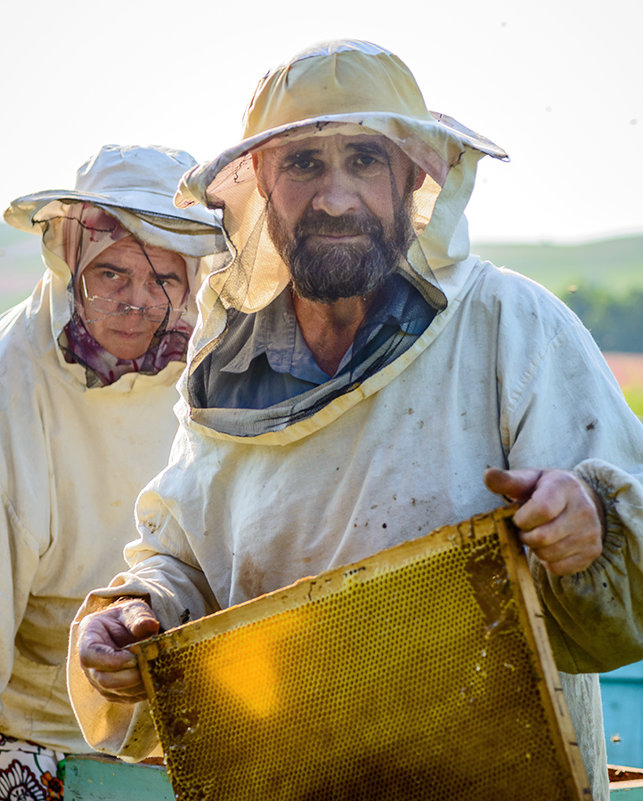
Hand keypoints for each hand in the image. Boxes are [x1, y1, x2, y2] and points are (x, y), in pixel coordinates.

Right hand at [77, 598, 159, 702]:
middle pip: (102, 679)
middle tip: (148, 668)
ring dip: (137, 686)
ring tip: (156, 673)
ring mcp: (99, 679)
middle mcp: (90, 663)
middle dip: (127, 677)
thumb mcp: (134, 610)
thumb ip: (139, 617)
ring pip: (114, 691)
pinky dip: (140, 692)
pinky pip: (125, 698)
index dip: (110, 661)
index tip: (133, 659)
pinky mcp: (112, 690)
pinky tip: (155, 680)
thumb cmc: (128, 617)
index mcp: (89, 638)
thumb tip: (150, 625)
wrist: (128, 629)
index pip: (90, 655)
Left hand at [484, 467, 604, 575]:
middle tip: (525, 528)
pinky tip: (550, 545)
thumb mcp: (529, 479)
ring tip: (538, 534)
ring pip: (548, 555)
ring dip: (535, 549)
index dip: (522, 519)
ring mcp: (591, 533)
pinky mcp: (592, 553)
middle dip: (525, 536)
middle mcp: (583, 510)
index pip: (542, 509)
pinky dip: (548, 561)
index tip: (519, 517)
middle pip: (542, 537)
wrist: (583, 501)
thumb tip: (488, 475)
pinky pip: (558, 568)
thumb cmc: (547, 490)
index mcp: (565, 487)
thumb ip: (508, 480)